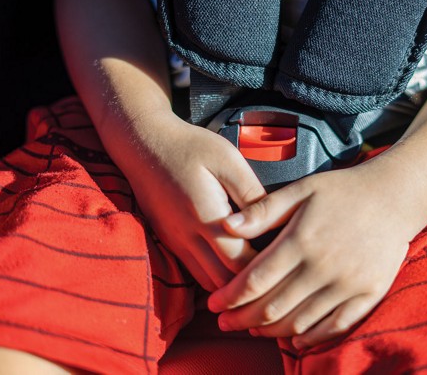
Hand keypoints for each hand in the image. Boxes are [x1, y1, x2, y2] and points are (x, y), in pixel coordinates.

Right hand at [124, 113, 265, 291]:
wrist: (143, 143)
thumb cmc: (189, 147)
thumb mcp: (228, 160)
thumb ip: (252, 193)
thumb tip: (274, 222)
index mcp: (207, 217)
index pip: (239, 263)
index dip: (263, 268)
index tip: (283, 261)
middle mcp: (187, 237)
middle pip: (223, 282)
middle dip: (248, 283)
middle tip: (273, 272)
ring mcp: (175, 242)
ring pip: (207, 282)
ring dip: (230, 282)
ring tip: (254, 271)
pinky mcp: (168, 241)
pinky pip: (194, 270)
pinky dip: (214, 273)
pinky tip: (231, 262)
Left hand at [208, 162, 416, 348]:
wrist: (396, 196)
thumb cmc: (344, 190)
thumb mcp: (302, 189)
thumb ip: (264, 210)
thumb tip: (225, 226)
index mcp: (301, 241)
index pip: (255, 280)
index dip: (230, 297)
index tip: (213, 304)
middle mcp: (322, 268)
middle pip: (273, 306)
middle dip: (242, 319)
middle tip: (224, 323)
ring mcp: (347, 284)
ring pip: (299, 321)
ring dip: (271, 331)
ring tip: (252, 330)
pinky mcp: (368, 294)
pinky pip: (335, 326)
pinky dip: (311, 338)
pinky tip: (294, 340)